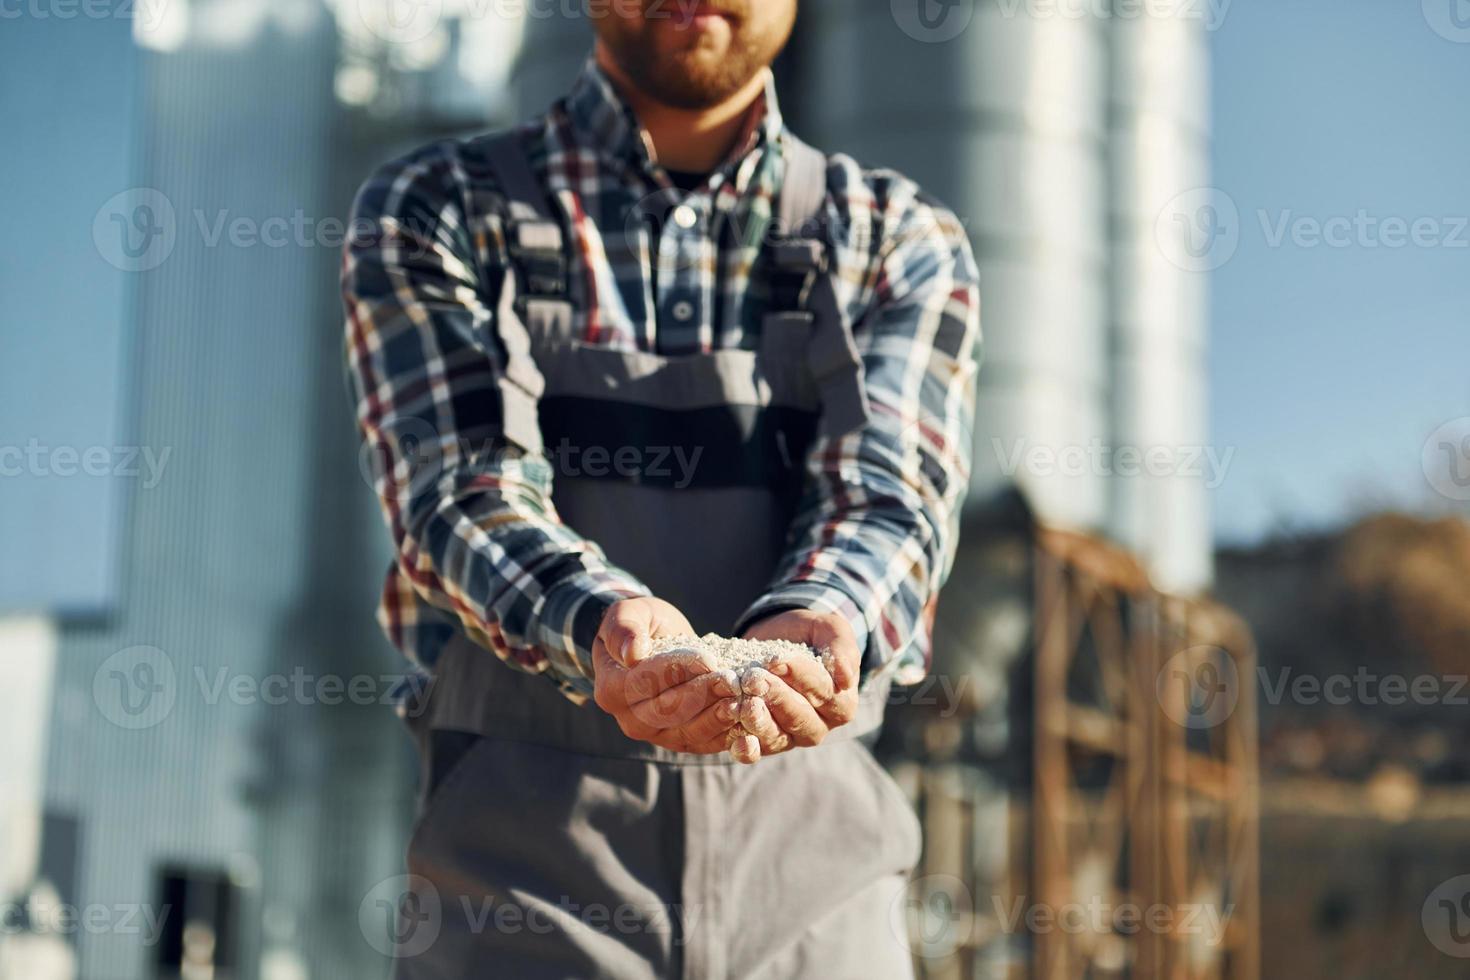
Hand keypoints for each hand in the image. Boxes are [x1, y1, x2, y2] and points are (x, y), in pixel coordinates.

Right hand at [591, 598, 741, 753]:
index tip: (708, 659)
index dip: (679, 671)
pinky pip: (704, 743)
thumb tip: (633, 652)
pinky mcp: (680, 740)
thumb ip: (624, 629)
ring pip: (689, 731)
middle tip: (733, 681)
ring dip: (719, 718)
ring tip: (743, 700)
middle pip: (670, 711)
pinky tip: (747, 720)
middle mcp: (629, 719)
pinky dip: (727, 734)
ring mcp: (655, 735)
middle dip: (705, 695)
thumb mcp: (628, 614)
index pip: (647, 682)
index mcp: (611, 689)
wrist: (651, 644)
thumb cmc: (639, 625)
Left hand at [735, 609, 861, 760]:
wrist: (780, 640)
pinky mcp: (765, 742)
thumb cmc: (811, 635)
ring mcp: (790, 738)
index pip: (822, 691)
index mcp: (842, 704)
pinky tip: (736, 741)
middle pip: (798, 717)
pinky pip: (756, 751)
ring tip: (741, 704)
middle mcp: (818, 726)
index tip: (775, 659)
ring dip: (758, 722)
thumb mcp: (831, 630)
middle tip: (753, 680)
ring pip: (777, 737)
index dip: (798, 675)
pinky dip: (746, 749)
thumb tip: (845, 679)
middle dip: (775, 697)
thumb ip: (842, 648)